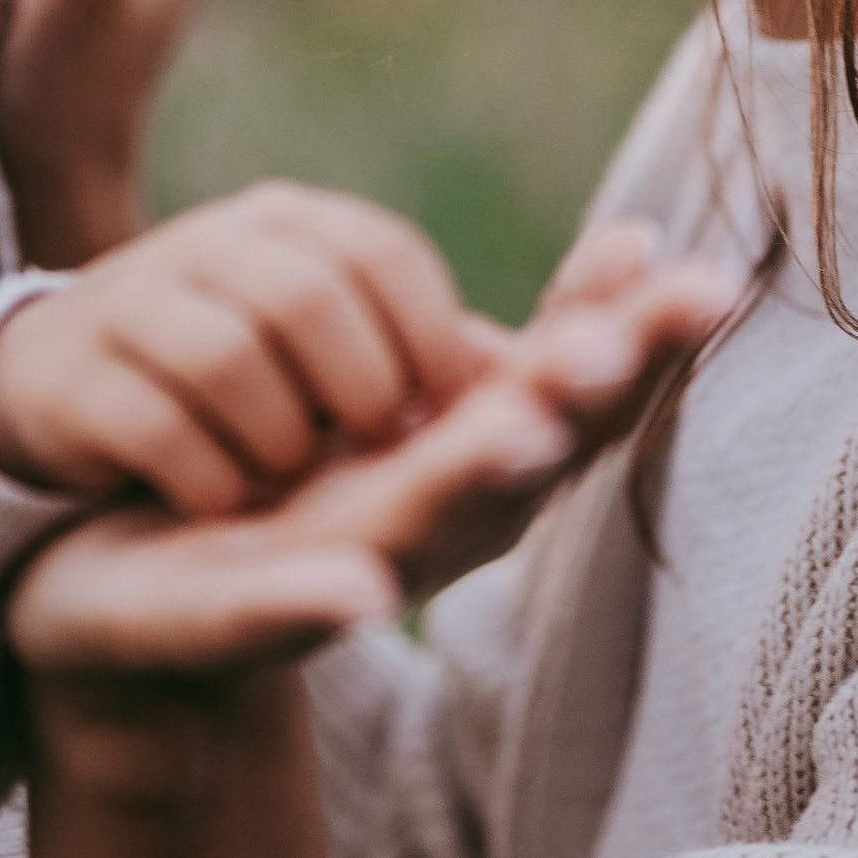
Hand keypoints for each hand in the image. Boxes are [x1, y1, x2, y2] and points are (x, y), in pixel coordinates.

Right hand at [0, 178, 491, 507]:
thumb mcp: (338, 352)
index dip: (431, 342)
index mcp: (295, 224)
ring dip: (279, 441)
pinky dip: (208, 478)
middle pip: (310, 298)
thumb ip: (442, 351)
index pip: (384, 253)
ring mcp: (132, 300)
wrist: (68, 401)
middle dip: (358, 394)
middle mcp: (211, 242)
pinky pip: (156, 425)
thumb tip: (579, 357)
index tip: (445, 418)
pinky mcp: (70, 377)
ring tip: (286, 480)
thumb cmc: (245, 386)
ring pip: (232, 356)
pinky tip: (222, 500)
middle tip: (372, 458)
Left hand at [4, 224, 734, 673]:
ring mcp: (343, 574)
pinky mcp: (230, 619)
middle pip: (532, 456)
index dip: (648, 341)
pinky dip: (317, 601)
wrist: (150, 605)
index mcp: (486, 465)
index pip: (588, 393)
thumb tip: (645, 239)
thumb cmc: (318, 487)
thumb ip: (530, 338)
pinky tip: (353, 589)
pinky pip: (275, 612)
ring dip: (477, 478)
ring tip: (517, 431)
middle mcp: (439, 526)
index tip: (707, 280)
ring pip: (425, 520)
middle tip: (612, 347)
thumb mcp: (438, 399)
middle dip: (577, 399)